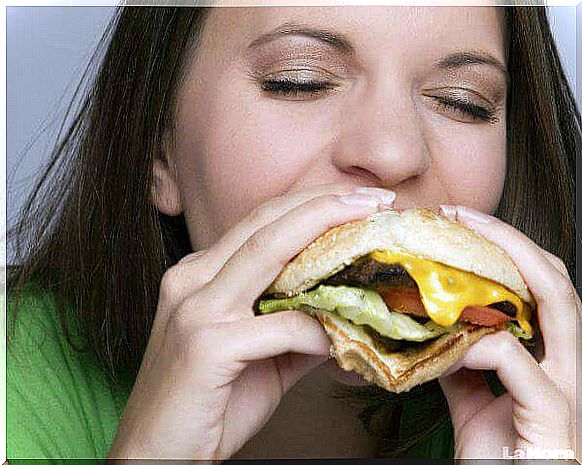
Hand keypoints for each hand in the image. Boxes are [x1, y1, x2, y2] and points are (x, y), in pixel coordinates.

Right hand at [106, 183, 395, 460]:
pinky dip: (315, 327)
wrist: (156, 454)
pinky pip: (277, 326)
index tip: (356, 199)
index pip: (259, 222)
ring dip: (326, 238)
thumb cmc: (208, 403)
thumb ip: (295, 327)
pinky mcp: (205, 346)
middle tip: (376, 199)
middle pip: (266, 225)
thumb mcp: (258, 356)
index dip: (309, 204)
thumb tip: (346, 312)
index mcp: (199, 273)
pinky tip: (342, 336)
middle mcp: (192, 279)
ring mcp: (195, 310)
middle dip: (324, 205)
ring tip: (372, 233)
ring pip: (268, 254)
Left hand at [437, 205, 579, 460]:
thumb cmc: (496, 455)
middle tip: (458, 215)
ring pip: (559, 308)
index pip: (541, 286)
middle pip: (555, 282)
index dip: (506, 248)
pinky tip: (454, 340)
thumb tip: (439, 329)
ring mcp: (569, 392)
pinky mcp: (555, 420)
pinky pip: (521, 366)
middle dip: (509, 241)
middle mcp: (568, 367)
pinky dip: (484, 345)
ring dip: (505, 268)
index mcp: (551, 358)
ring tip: (458, 245)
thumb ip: (464, 363)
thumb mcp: (473, 400)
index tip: (457, 222)